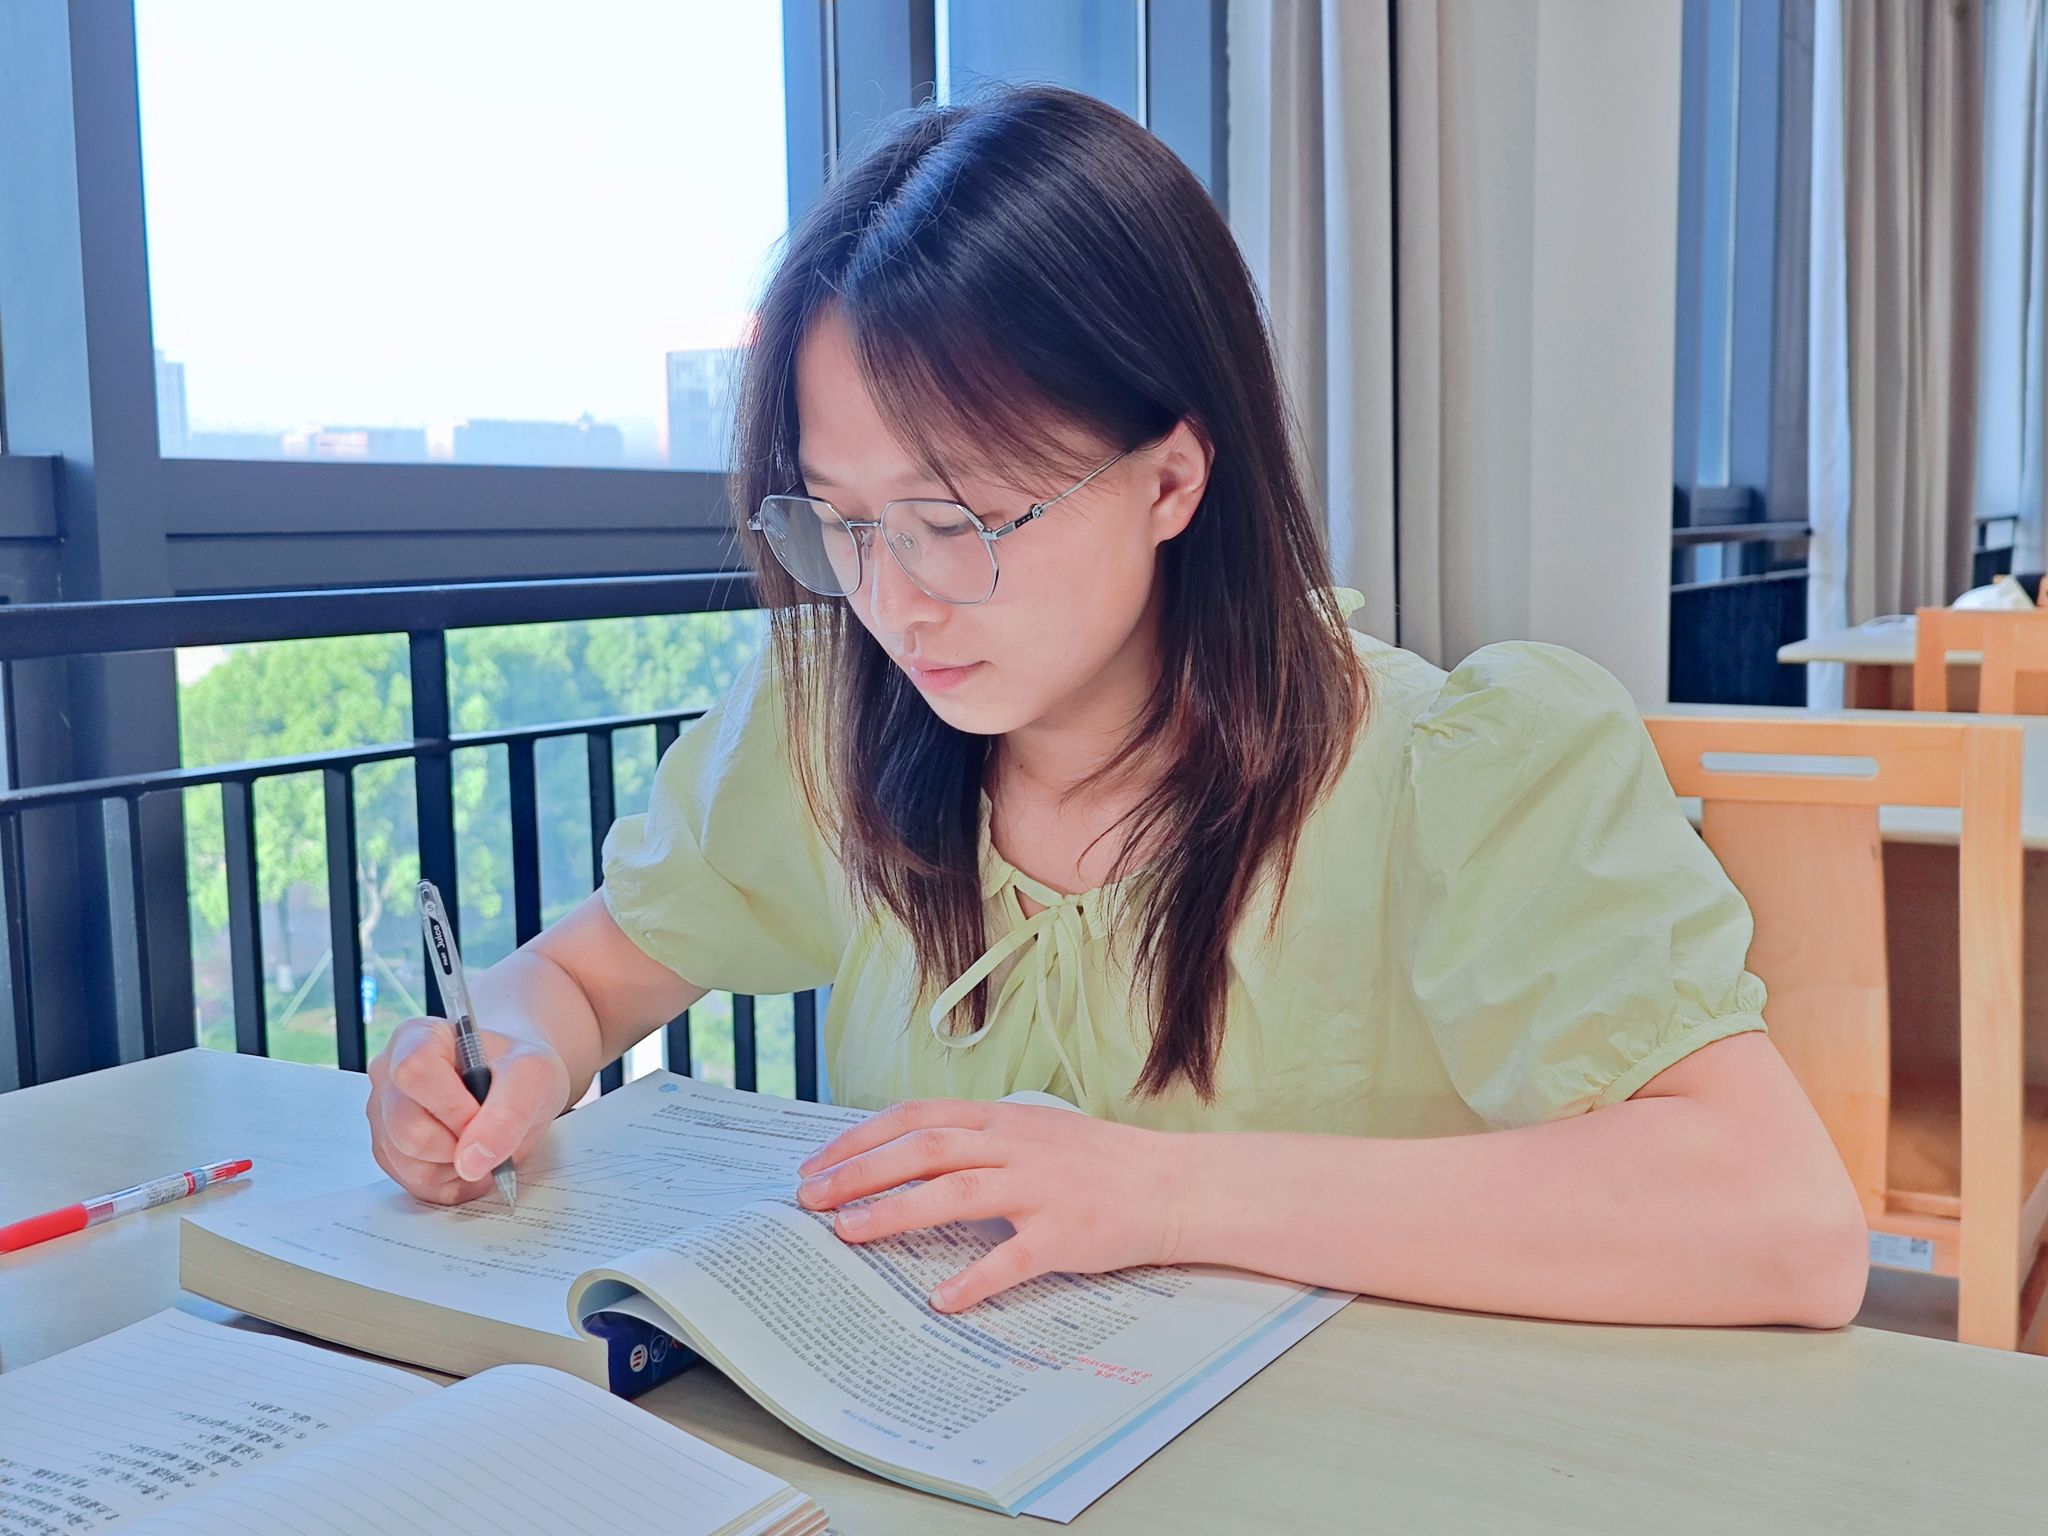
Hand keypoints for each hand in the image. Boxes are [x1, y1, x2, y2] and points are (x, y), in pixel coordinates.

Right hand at [365, 1016, 570, 1204]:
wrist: (512, 1084)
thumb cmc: (516, 1068)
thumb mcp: (534, 1076)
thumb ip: (508, 1114)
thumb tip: (472, 1162)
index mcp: (417, 1037)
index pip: (414, 1072)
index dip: (451, 1106)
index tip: (483, 1114)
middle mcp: (388, 1074)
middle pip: (407, 1128)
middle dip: (458, 1144)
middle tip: (490, 1131)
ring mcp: (383, 1115)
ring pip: (407, 1164)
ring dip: (456, 1167)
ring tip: (481, 1142)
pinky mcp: (388, 1150)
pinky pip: (412, 1184)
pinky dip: (450, 1183)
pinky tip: (470, 1160)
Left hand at [794, 1099, 1190, 1312]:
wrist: (1173, 1184)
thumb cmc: (1100, 1163)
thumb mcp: (1034, 1132)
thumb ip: (980, 1140)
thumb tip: (912, 1158)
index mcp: (1002, 1120)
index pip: (916, 1117)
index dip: (860, 1138)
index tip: (817, 1163)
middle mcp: (1014, 1146)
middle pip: (922, 1149)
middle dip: (858, 1173)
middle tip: (809, 1199)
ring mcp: (1040, 1189)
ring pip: (955, 1192)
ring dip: (895, 1212)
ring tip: (848, 1233)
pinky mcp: (1065, 1234)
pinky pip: (1012, 1258)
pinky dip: (974, 1280)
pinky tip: (940, 1300)